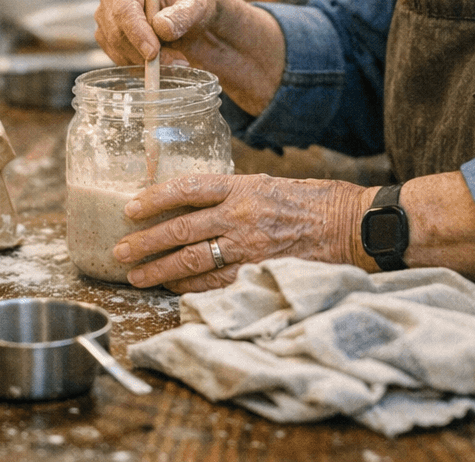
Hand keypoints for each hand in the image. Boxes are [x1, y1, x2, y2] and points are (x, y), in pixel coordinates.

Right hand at [94, 0, 222, 67]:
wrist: (191, 21)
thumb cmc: (192, 4)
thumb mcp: (198, 4)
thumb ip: (182, 14)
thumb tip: (160, 26)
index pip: (125, 7)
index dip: (137, 31)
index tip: (153, 52)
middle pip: (117, 32)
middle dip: (145, 52)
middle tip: (177, 60)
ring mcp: (107, 21)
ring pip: (119, 49)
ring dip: (148, 61)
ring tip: (176, 58)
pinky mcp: (108, 41)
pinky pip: (120, 60)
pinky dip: (142, 66)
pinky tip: (162, 60)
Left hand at [112, 173, 374, 292]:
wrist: (356, 227)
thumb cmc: (317, 202)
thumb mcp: (271, 184)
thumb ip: (235, 194)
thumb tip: (198, 203)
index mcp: (243, 187)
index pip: (187, 189)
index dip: (154, 199)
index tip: (129, 207)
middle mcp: (241, 216)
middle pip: (180, 230)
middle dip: (145, 242)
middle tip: (119, 250)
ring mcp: (250, 248)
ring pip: (192, 262)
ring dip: (159, 271)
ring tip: (135, 276)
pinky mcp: (260, 274)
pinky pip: (217, 285)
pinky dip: (191, 289)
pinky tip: (173, 291)